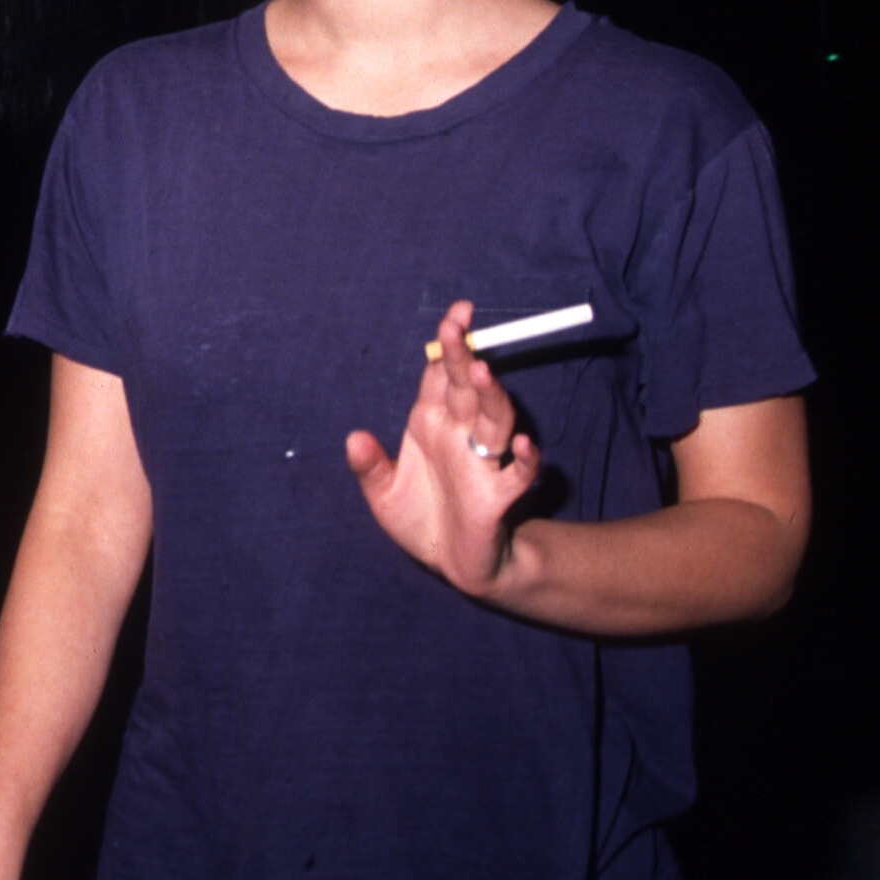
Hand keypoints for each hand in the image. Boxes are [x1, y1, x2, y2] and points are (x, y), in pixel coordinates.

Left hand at [345, 299, 540, 595]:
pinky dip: (524, 458)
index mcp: (430, 423)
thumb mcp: (382, 494)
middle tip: (458, 326)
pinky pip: (518, 473)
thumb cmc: (421, 519)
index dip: (445, 346)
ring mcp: (481, 462)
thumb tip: (354, 438)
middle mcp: (459, 434)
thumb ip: (369, 466)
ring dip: (490, 396)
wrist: (450, 563)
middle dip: (461, 356)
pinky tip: (521, 444)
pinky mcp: (498, 495)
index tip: (454, 316)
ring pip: (494, 420)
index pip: (439, 374)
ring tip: (481, 372)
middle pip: (465, 387)